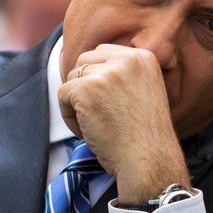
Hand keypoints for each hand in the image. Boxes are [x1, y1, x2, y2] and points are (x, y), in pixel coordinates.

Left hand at [58, 44, 189, 203]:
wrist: (150, 160)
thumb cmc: (146, 136)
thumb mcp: (144, 92)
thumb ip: (124, 75)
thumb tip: (88, 67)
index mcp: (144, 58)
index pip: (104, 52)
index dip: (98, 78)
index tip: (107, 103)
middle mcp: (127, 59)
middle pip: (85, 61)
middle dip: (85, 87)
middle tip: (99, 115)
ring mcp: (106, 73)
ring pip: (72, 78)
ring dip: (77, 103)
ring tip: (96, 125)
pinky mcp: (86, 89)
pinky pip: (62, 95)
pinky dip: (69, 116)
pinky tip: (88, 131)